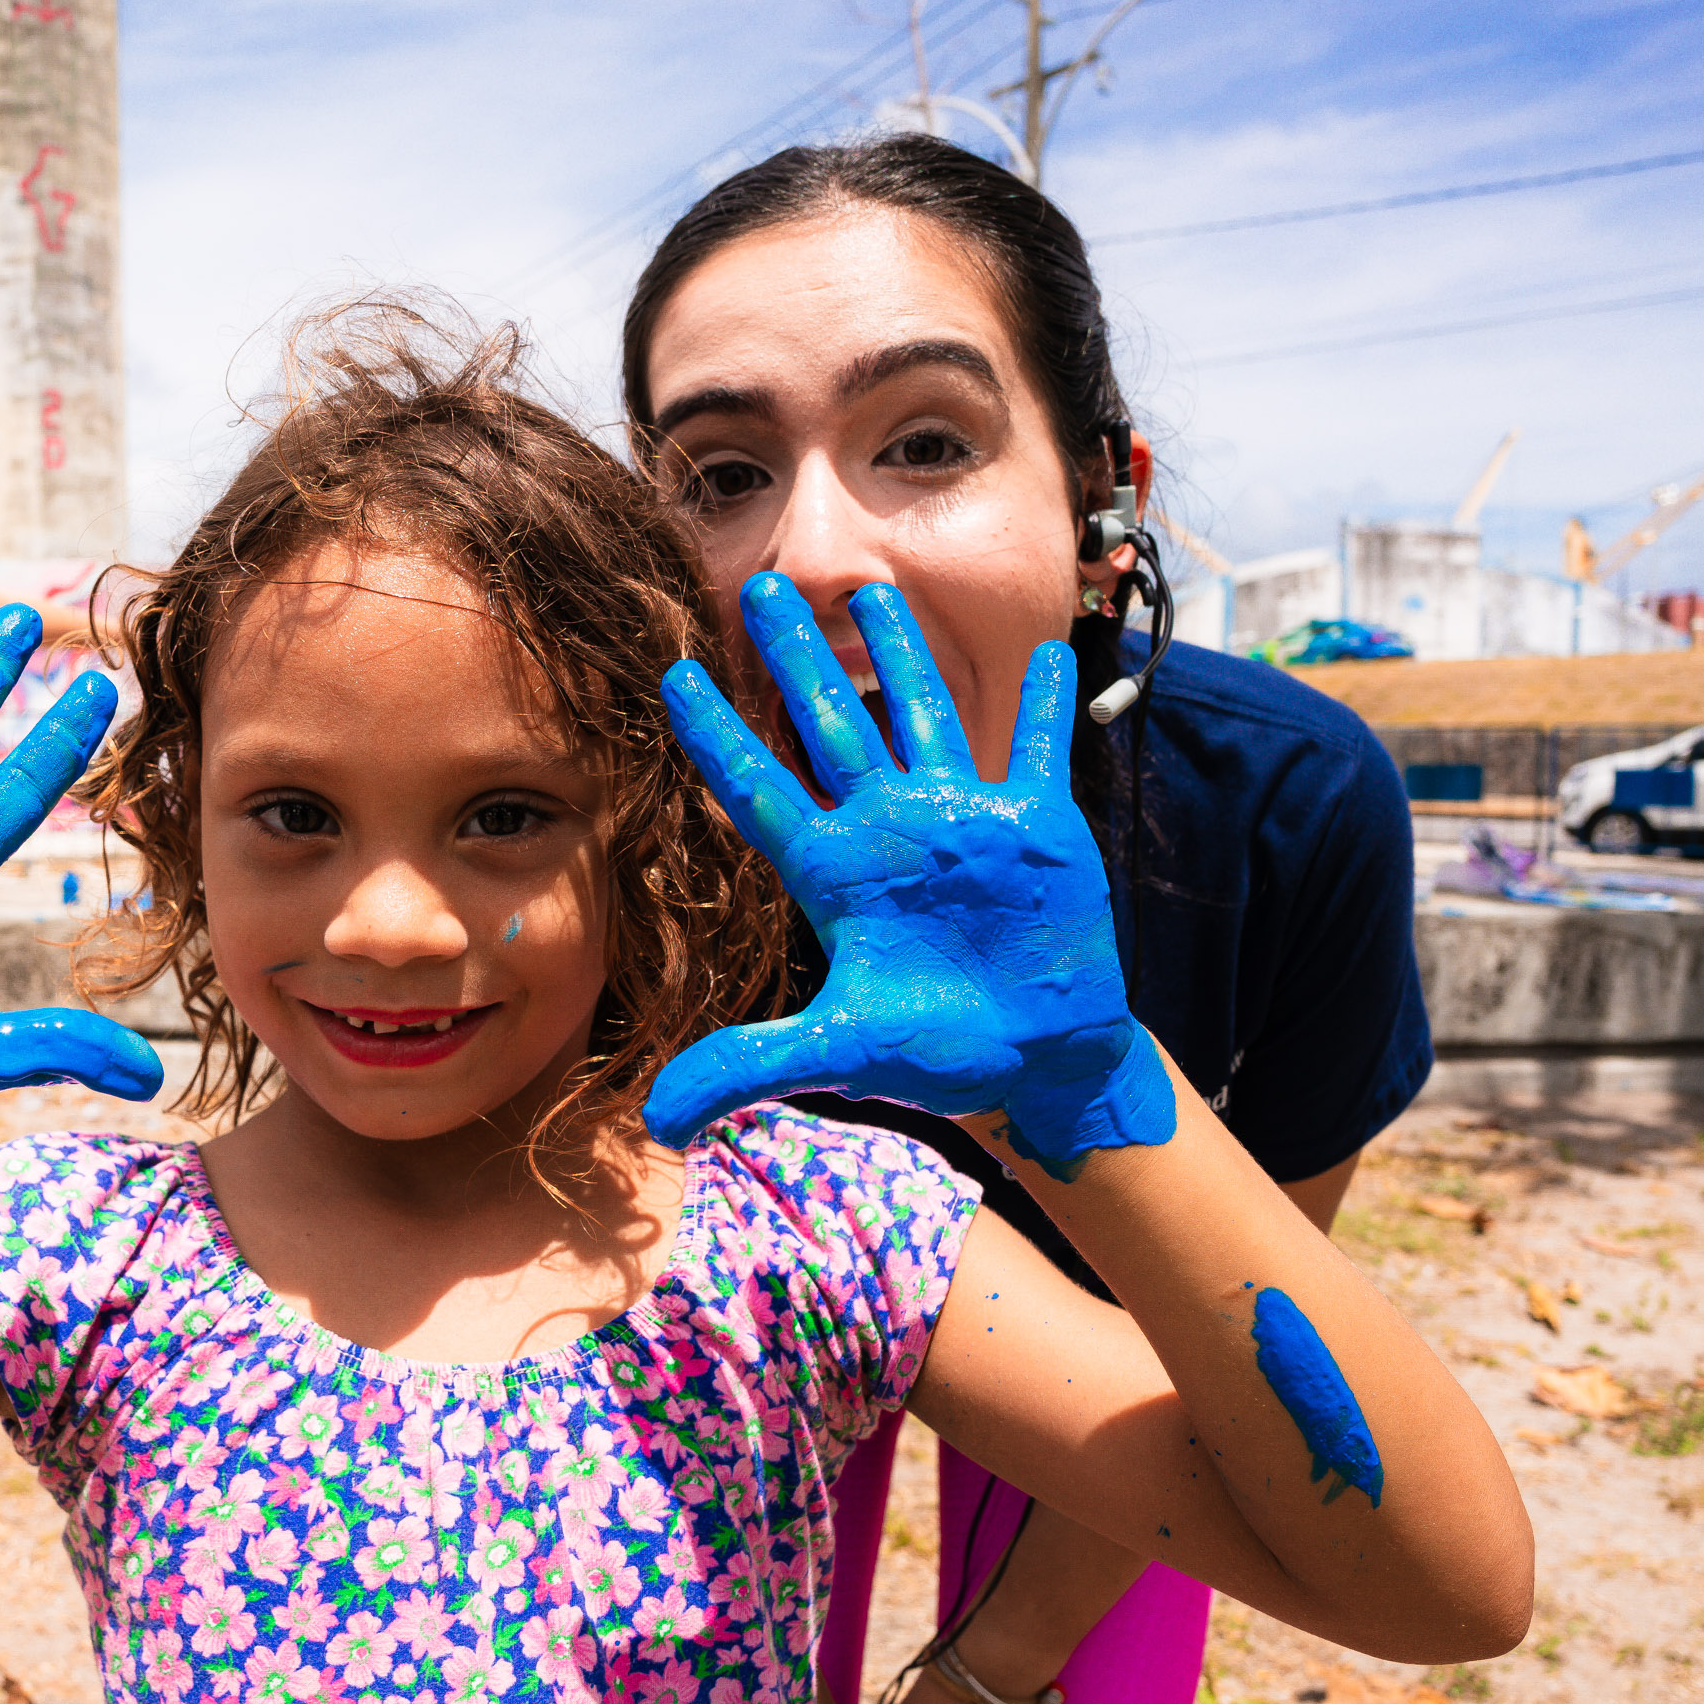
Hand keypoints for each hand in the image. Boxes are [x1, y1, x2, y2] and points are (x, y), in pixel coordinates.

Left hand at [644, 574, 1173, 1175]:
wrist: (1035, 1060)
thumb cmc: (937, 1052)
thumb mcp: (839, 1055)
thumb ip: (749, 1069)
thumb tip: (658, 1119)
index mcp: (836, 871)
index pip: (759, 788)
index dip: (716, 734)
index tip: (671, 676)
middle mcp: (890, 829)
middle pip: (830, 724)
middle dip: (795, 656)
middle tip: (759, 584)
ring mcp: (961, 819)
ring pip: (921, 713)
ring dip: (901, 651)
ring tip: (875, 588)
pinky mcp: (1035, 825)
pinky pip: (1034, 749)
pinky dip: (1043, 703)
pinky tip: (1045, 650)